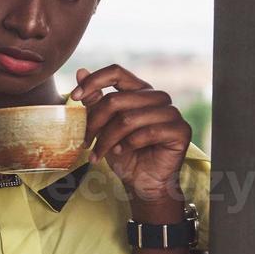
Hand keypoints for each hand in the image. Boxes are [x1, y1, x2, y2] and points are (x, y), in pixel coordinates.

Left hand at [69, 65, 190, 205]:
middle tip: (84, 142)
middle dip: (94, 123)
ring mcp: (171, 113)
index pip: (116, 72)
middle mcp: (158, 97)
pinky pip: (148, 132)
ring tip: (98, 153)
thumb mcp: (103, 126)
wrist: (141, 181)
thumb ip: (95, 100)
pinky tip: (121, 151)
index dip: (93, 81)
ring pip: (128, 118)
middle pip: (116, 100)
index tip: (74, 97)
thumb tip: (81, 71)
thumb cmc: (123, 152)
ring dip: (107, 139)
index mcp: (140, 90)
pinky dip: (129, 144)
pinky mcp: (180, 130)